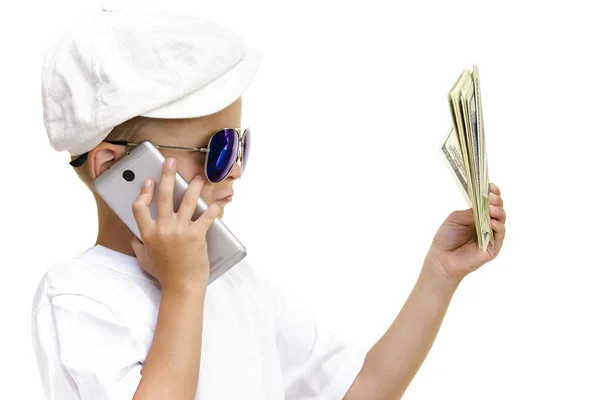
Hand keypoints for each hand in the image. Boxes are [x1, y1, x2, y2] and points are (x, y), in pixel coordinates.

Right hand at [130, 158, 220, 290]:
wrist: (182, 287)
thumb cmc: (164, 275)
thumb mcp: (144, 260)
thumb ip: (138, 246)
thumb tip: (134, 237)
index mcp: (148, 234)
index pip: (139, 207)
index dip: (143, 192)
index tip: (148, 182)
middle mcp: (163, 229)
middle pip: (164, 196)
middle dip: (167, 175)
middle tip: (170, 162)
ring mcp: (180, 231)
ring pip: (187, 201)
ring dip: (194, 187)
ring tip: (198, 178)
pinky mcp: (196, 235)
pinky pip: (206, 216)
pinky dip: (213, 209)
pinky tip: (217, 203)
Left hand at [426, 183, 505, 282]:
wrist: (441, 259)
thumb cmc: (446, 238)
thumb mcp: (456, 218)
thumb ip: (471, 211)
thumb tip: (484, 205)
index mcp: (477, 216)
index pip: (489, 203)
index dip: (492, 194)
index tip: (491, 186)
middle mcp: (485, 225)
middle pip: (498, 210)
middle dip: (497, 201)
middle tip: (492, 197)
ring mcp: (490, 236)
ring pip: (501, 221)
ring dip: (499, 212)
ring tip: (492, 208)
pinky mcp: (493, 248)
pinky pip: (499, 236)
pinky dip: (498, 227)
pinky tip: (492, 222)